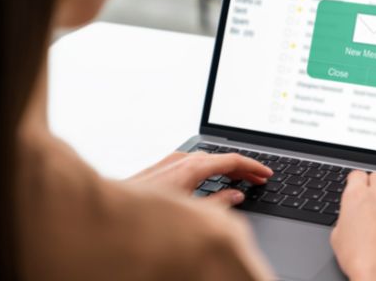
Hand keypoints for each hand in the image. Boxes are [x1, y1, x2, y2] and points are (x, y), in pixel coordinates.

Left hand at [127, 151, 272, 205]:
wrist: (108, 216)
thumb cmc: (145, 217)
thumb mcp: (191, 213)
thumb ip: (219, 202)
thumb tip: (236, 195)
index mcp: (192, 167)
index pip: (232, 160)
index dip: (253, 167)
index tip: (266, 174)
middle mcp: (181, 159)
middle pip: (221, 158)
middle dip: (242, 168)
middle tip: (259, 179)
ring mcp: (169, 161)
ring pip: (206, 159)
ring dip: (225, 169)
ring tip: (240, 180)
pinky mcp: (160, 167)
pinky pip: (192, 163)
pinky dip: (209, 170)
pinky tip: (210, 180)